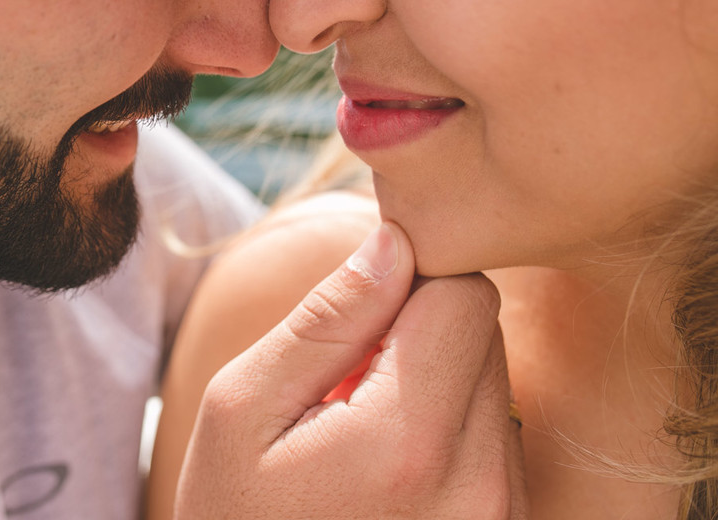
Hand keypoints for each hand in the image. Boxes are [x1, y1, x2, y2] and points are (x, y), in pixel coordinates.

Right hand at [174, 223, 526, 518]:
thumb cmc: (235, 516)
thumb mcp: (242, 409)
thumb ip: (325, 321)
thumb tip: (393, 242)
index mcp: (408, 441)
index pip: (464, 295)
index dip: (407, 285)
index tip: (355, 320)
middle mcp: (479, 484)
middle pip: (485, 335)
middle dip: (418, 333)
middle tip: (347, 382)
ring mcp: (500, 516)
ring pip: (494, 383)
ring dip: (434, 384)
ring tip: (362, 431)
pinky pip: (497, 438)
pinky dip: (447, 432)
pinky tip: (388, 468)